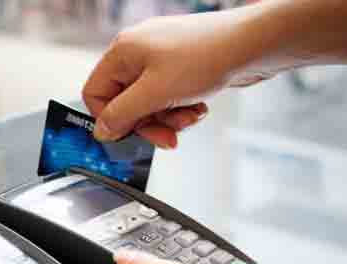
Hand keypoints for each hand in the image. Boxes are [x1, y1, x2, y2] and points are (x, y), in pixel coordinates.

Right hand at [83, 7, 282, 148]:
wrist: (251, 45)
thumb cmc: (207, 56)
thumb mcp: (156, 94)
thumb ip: (123, 115)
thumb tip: (101, 131)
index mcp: (123, 52)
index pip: (95, 93)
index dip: (110, 119)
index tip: (130, 136)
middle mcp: (138, 53)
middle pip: (125, 102)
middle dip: (148, 123)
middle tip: (166, 136)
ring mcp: (161, 59)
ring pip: (150, 104)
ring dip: (168, 119)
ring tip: (188, 116)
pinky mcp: (181, 67)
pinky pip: (170, 98)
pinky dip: (182, 109)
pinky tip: (198, 107)